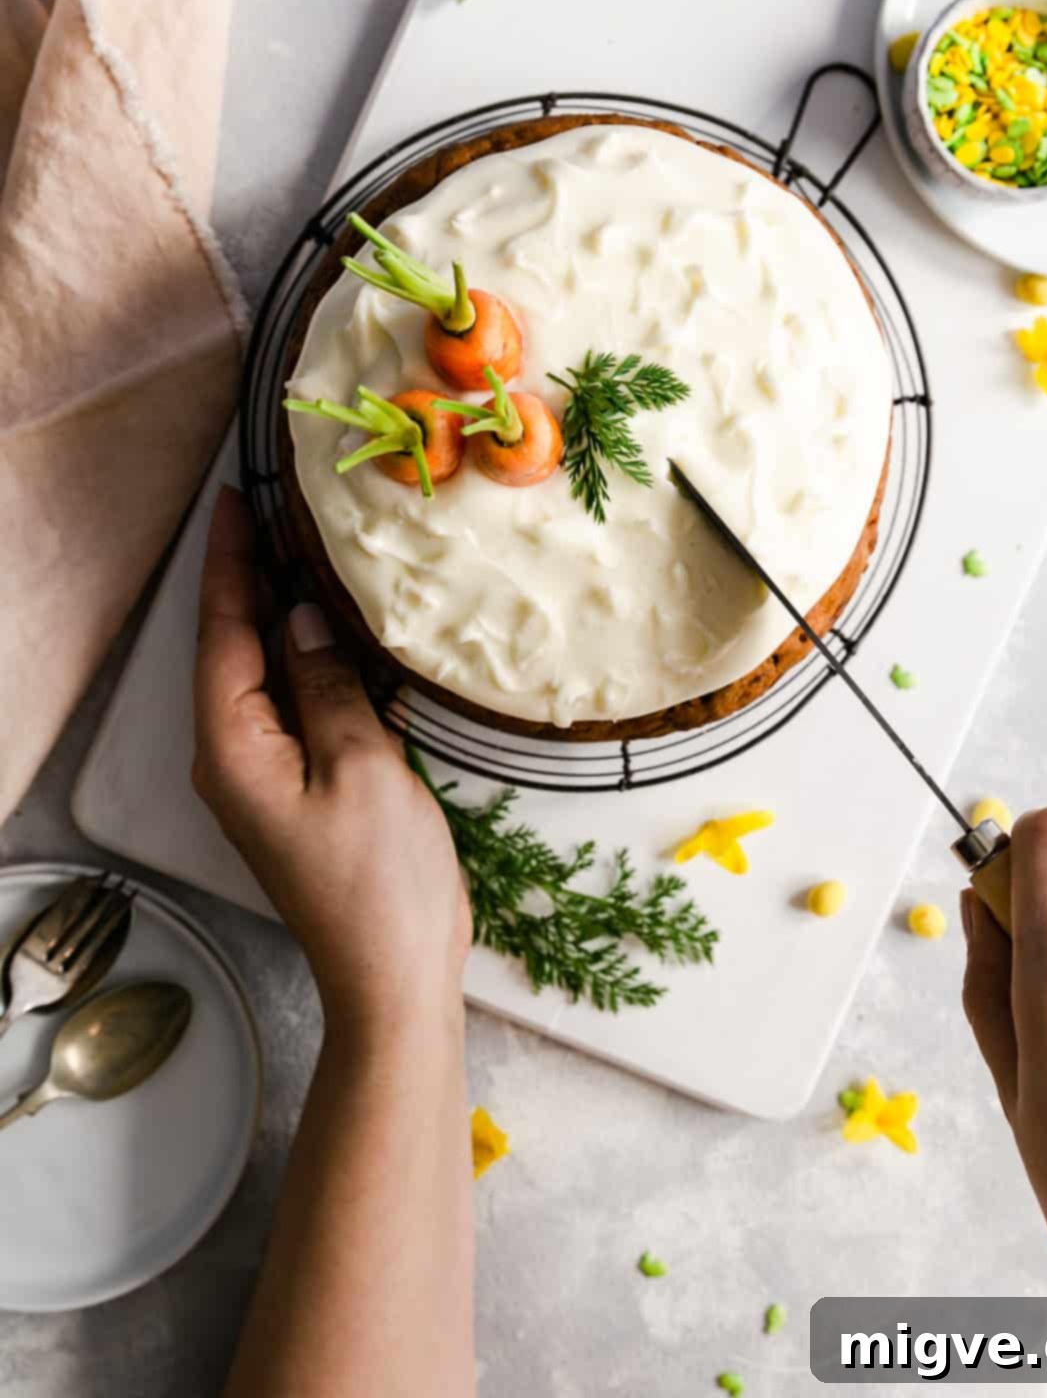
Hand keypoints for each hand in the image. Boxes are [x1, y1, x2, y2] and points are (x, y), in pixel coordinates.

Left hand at [193, 487, 470, 1033]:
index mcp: (233, 747)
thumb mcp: (360, 765)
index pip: (224, 631)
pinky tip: (343, 630)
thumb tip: (305, 619)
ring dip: (287, 614)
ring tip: (310, 549)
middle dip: (253, 576)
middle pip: (236, 646)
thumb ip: (326, 683)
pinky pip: (298, 703)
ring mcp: (267, 775)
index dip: (232, 561)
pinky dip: (316, 659)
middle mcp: (235, 757)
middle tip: (278, 506)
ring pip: (269, 672)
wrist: (394, 976)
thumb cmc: (379, 881)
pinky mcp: (303, 787)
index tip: (236, 498)